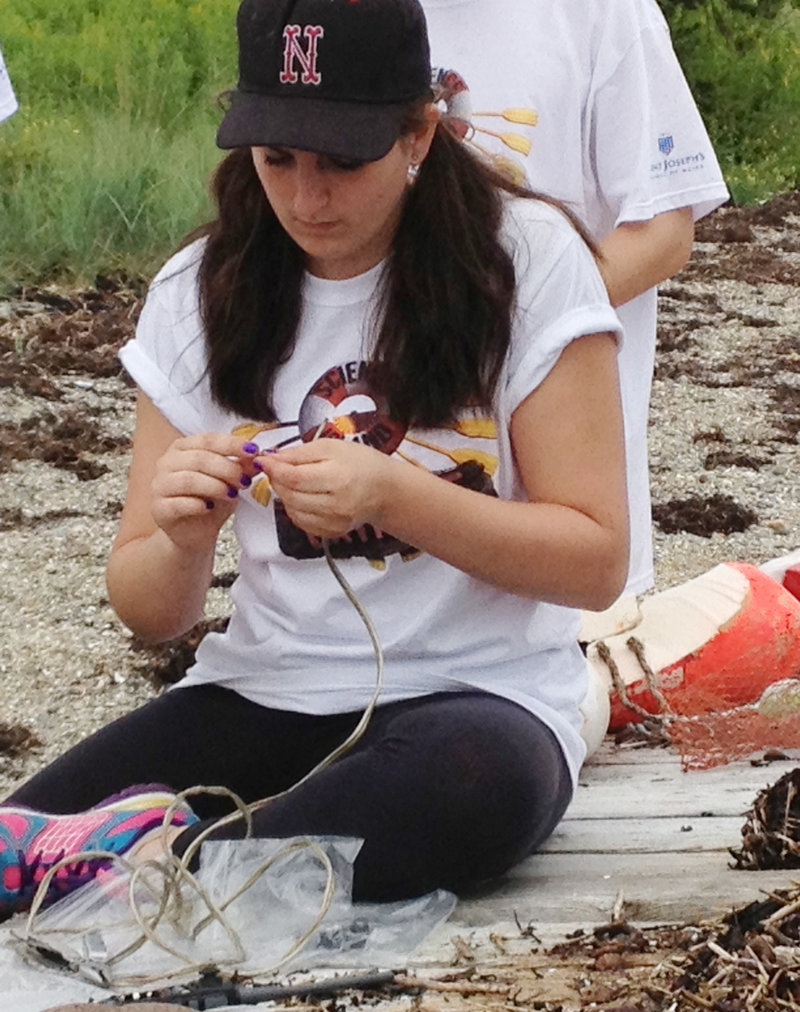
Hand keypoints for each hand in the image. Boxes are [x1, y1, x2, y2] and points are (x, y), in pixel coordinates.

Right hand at [150, 434, 261, 550]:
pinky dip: (197, 505)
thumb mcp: (231, 482)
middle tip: (244, 480)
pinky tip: (209, 507)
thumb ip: (242, 467)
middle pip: (199, 459)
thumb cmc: (210, 502)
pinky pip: (178, 503)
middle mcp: (167, 462)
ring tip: (231, 494)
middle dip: (226, 468)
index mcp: (183, 448)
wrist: (194, 533)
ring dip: (215, 486)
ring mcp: (160, 485)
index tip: (253, 450)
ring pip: (188, 480)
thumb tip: (258, 457)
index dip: (231, 444)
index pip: (208, 440)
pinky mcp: (159, 508)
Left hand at [257, 438, 393, 538]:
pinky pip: (301, 523)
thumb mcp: (331, 447)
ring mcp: (334, 522)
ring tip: (293, 481)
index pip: (293, 477)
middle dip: (277, 481)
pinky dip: (295, 509)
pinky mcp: (332, 532)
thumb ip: (299, 453)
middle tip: (277, 468)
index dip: (273, 469)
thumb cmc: (362, 464)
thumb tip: (271, 458)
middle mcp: (336, 504)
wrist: (385, 490)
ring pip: (292, 511)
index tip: (263, 461)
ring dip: (285, 495)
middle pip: (290, 495)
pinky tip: (303, 496)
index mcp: (337, 478)